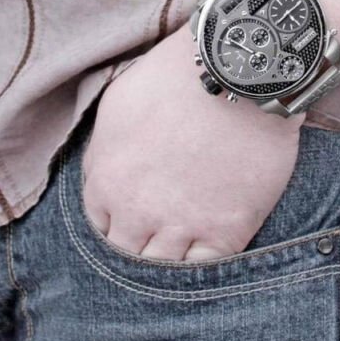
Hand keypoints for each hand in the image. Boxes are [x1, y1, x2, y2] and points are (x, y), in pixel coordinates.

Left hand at [82, 25, 304, 260]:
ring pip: (165, 268)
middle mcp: (140, 212)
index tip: (137, 217)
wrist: (238, 72)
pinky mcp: (230, 228)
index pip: (101, 228)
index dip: (119, 224)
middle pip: (128, 256)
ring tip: (187, 240)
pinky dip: (206, 265)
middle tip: (163, 231)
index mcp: (109, 182)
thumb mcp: (119, 103)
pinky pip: (208, 267)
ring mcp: (185, 224)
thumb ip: (102, 152)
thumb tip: (101, 179)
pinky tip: (210, 247)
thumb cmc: (178, 77)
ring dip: (171, 260)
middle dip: (139, 248)